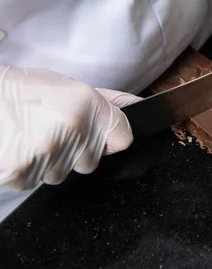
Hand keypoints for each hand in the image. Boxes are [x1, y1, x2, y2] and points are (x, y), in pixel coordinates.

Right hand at [0, 66, 140, 189]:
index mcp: (88, 105)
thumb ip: (106, 102)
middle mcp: (73, 129)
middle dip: (77, 152)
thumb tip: (136, 106)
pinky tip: (17, 148)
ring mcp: (48, 153)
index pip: (123, 138)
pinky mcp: (23, 172)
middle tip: (52, 132)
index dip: (110, 138)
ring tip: (30, 138)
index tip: (99, 136)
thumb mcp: (69, 87)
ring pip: (62, 174)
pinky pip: (34, 182)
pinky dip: (26, 170)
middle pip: (92, 161)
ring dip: (50, 162)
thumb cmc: (22, 90)